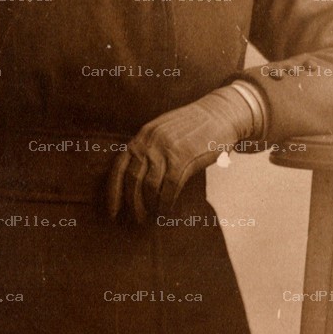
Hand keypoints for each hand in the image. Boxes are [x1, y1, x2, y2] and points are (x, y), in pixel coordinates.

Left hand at [107, 87, 254, 223]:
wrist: (220, 113)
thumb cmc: (193, 126)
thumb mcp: (162, 130)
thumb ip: (148, 148)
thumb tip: (135, 177)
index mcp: (142, 136)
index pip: (118, 167)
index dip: (113, 192)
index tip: (112, 212)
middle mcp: (150, 142)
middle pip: (132, 180)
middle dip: (131, 204)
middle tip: (135, 220)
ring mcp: (166, 150)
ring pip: (150, 186)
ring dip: (149, 206)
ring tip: (151, 216)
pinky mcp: (184, 158)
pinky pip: (170, 188)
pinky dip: (166, 202)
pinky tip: (166, 210)